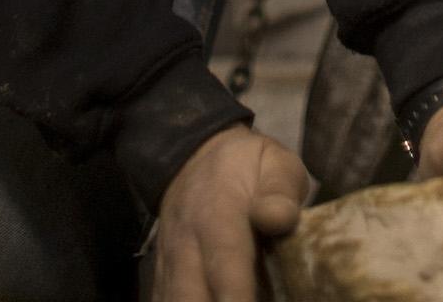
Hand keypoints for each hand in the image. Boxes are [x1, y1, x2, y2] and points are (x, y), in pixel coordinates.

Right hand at [151, 125, 310, 301]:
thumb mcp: (275, 161)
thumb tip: (279, 219)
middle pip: (189, 297)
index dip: (235, 296)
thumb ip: (280, 190)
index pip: (225, 263)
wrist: (194, 154)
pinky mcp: (162, 277)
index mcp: (218, 215)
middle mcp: (186, 244)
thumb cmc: (246, 165)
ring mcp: (169, 264)